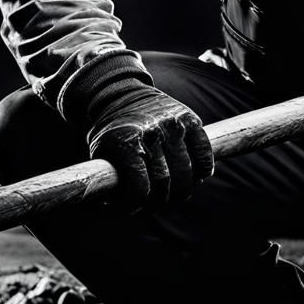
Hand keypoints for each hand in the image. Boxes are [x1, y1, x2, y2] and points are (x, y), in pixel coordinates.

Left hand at [85, 83, 213, 209]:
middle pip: (165, 182)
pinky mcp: (191, 120)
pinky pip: (204, 153)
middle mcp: (152, 133)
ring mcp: (174, 125)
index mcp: (126, 143)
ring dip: (181, 190)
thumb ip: (106, 178)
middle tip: (157, 202)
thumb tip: (114, 205)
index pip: (140, 188)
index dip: (138, 205)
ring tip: (174, 193)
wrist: (125, 95)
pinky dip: (203, 170)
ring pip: (187, 172)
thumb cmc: (113, 133)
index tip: (135, 208)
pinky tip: (196, 177)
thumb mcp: (100, 153)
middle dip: (161, 200)